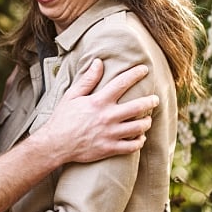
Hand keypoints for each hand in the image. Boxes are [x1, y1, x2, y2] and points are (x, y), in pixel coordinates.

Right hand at [36, 59, 158, 163]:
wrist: (55, 144)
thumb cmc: (63, 118)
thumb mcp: (72, 95)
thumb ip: (88, 80)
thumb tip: (98, 62)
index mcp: (98, 101)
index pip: (122, 83)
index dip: (135, 74)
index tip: (145, 70)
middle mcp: (107, 116)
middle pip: (137, 107)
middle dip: (150, 101)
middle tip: (155, 99)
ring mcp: (110, 134)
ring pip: (138, 127)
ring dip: (146, 122)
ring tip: (147, 119)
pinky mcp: (109, 148)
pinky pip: (132, 146)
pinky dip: (139, 141)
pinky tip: (140, 137)